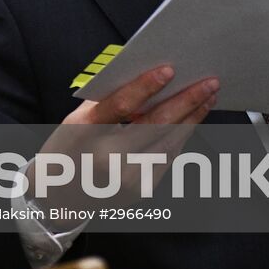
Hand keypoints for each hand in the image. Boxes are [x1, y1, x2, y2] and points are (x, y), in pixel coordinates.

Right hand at [28, 66, 217, 210]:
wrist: (59, 198)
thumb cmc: (68, 149)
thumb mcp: (76, 120)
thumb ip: (107, 101)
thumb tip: (146, 80)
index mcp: (85, 132)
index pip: (120, 106)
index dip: (145, 86)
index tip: (169, 70)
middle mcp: (107, 158)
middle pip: (155, 126)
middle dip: (186, 102)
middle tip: (208, 83)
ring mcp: (126, 178)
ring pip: (169, 142)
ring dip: (192, 118)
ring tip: (208, 97)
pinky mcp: (140, 190)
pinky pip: (167, 158)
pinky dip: (181, 136)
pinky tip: (192, 119)